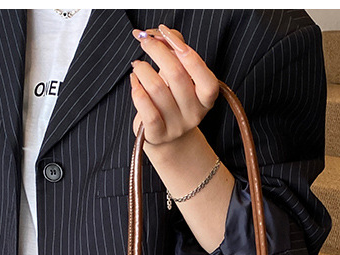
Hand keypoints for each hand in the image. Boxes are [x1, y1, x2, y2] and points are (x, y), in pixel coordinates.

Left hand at [129, 25, 219, 145]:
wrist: (165, 136)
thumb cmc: (172, 98)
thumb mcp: (181, 74)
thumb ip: (176, 49)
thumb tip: (162, 33)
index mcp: (205, 98)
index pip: (205, 76)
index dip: (185, 51)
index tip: (164, 33)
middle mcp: (194, 113)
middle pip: (177, 75)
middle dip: (157, 51)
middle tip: (145, 41)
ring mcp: (176, 126)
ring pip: (157, 89)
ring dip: (143, 69)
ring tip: (138, 66)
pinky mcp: (158, 135)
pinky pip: (147, 111)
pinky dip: (137, 90)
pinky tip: (134, 82)